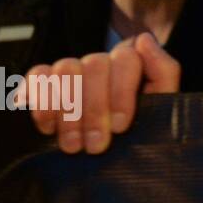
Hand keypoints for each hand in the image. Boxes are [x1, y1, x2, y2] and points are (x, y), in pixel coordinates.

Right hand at [16, 32, 179, 153]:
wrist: (110, 164)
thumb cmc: (138, 135)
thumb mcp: (161, 109)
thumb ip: (164, 73)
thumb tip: (144, 39)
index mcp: (131, 65)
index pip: (127, 58)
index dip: (122, 92)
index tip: (121, 127)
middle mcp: (101, 62)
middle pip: (95, 64)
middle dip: (95, 110)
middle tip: (96, 145)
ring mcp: (72, 69)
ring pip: (67, 68)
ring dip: (69, 110)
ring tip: (73, 145)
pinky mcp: (44, 81)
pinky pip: (38, 76)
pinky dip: (42, 101)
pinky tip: (49, 127)